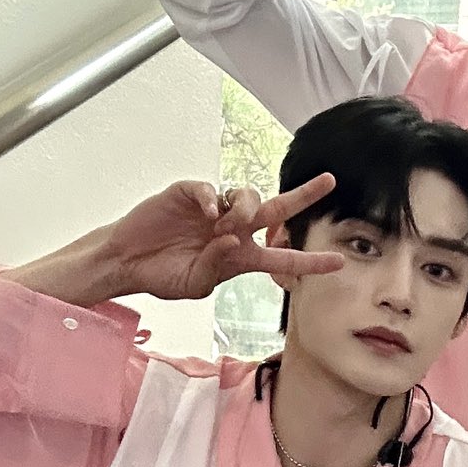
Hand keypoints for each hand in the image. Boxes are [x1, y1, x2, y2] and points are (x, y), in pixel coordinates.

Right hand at [97, 178, 345, 299]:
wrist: (128, 262)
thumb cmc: (163, 275)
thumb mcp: (195, 284)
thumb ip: (217, 267)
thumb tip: (231, 241)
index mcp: (239, 256)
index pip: (281, 257)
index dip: (309, 260)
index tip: (339, 261)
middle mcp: (232, 229)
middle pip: (275, 209)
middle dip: (303, 195)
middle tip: (328, 182)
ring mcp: (212, 209)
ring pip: (246, 195)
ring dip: (244, 209)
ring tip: (225, 224)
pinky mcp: (189, 193)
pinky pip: (210, 187)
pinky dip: (212, 197)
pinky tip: (207, 211)